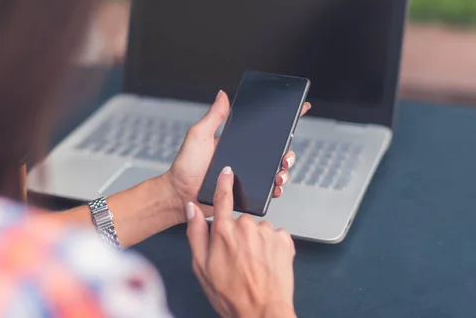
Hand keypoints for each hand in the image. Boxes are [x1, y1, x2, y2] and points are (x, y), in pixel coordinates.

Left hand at [165, 90, 310, 220]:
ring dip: (284, 171)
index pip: (263, 128)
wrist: (180, 195)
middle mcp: (244, 158)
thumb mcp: (198, 135)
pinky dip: (276, 189)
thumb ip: (213, 116)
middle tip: (285, 154)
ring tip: (279, 172)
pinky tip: (275, 186)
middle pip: (276, 151)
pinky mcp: (247, 192)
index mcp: (236, 142)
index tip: (300, 109)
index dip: (283, 119)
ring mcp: (247, 175)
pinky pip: (268, 190)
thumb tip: (223, 94)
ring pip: (276, 170)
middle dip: (287, 151)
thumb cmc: (185, 166)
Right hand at [186, 167, 296, 317]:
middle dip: (239, 235)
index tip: (227, 171)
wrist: (262, 312)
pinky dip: (272, 247)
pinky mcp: (285, 240)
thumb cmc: (230, 295)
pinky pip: (276, 236)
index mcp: (224, 231)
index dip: (224, 182)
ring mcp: (268, 233)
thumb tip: (191, 209)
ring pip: (259, 230)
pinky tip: (268, 263)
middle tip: (237, 259)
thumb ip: (195, 233)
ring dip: (257, 242)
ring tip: (254, 265)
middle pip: (241, 220)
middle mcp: (246, 227)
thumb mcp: (201, 266)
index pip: (222, 197)